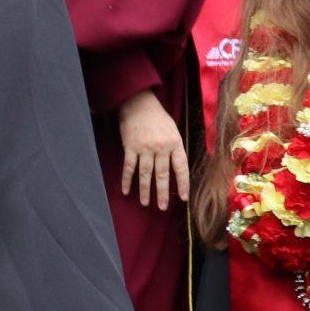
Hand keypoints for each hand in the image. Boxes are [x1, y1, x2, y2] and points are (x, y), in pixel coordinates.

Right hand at [116, 90, 188, 209]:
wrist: (139, 104)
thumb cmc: (158, 118)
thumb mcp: (173, 130)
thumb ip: (175, 149)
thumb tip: (177, 169)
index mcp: (175, 143)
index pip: (180, 167)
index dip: (182, 184)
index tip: (183, 198)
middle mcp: (160, 147)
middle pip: (162, 174)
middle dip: (162, 192)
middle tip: (162, 207)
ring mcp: (144, 148)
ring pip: (145, 173)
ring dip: (145, 190)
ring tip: (145, 203)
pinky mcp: (130, 147)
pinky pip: (129, 167)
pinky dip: (127, 179)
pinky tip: (126, 190)